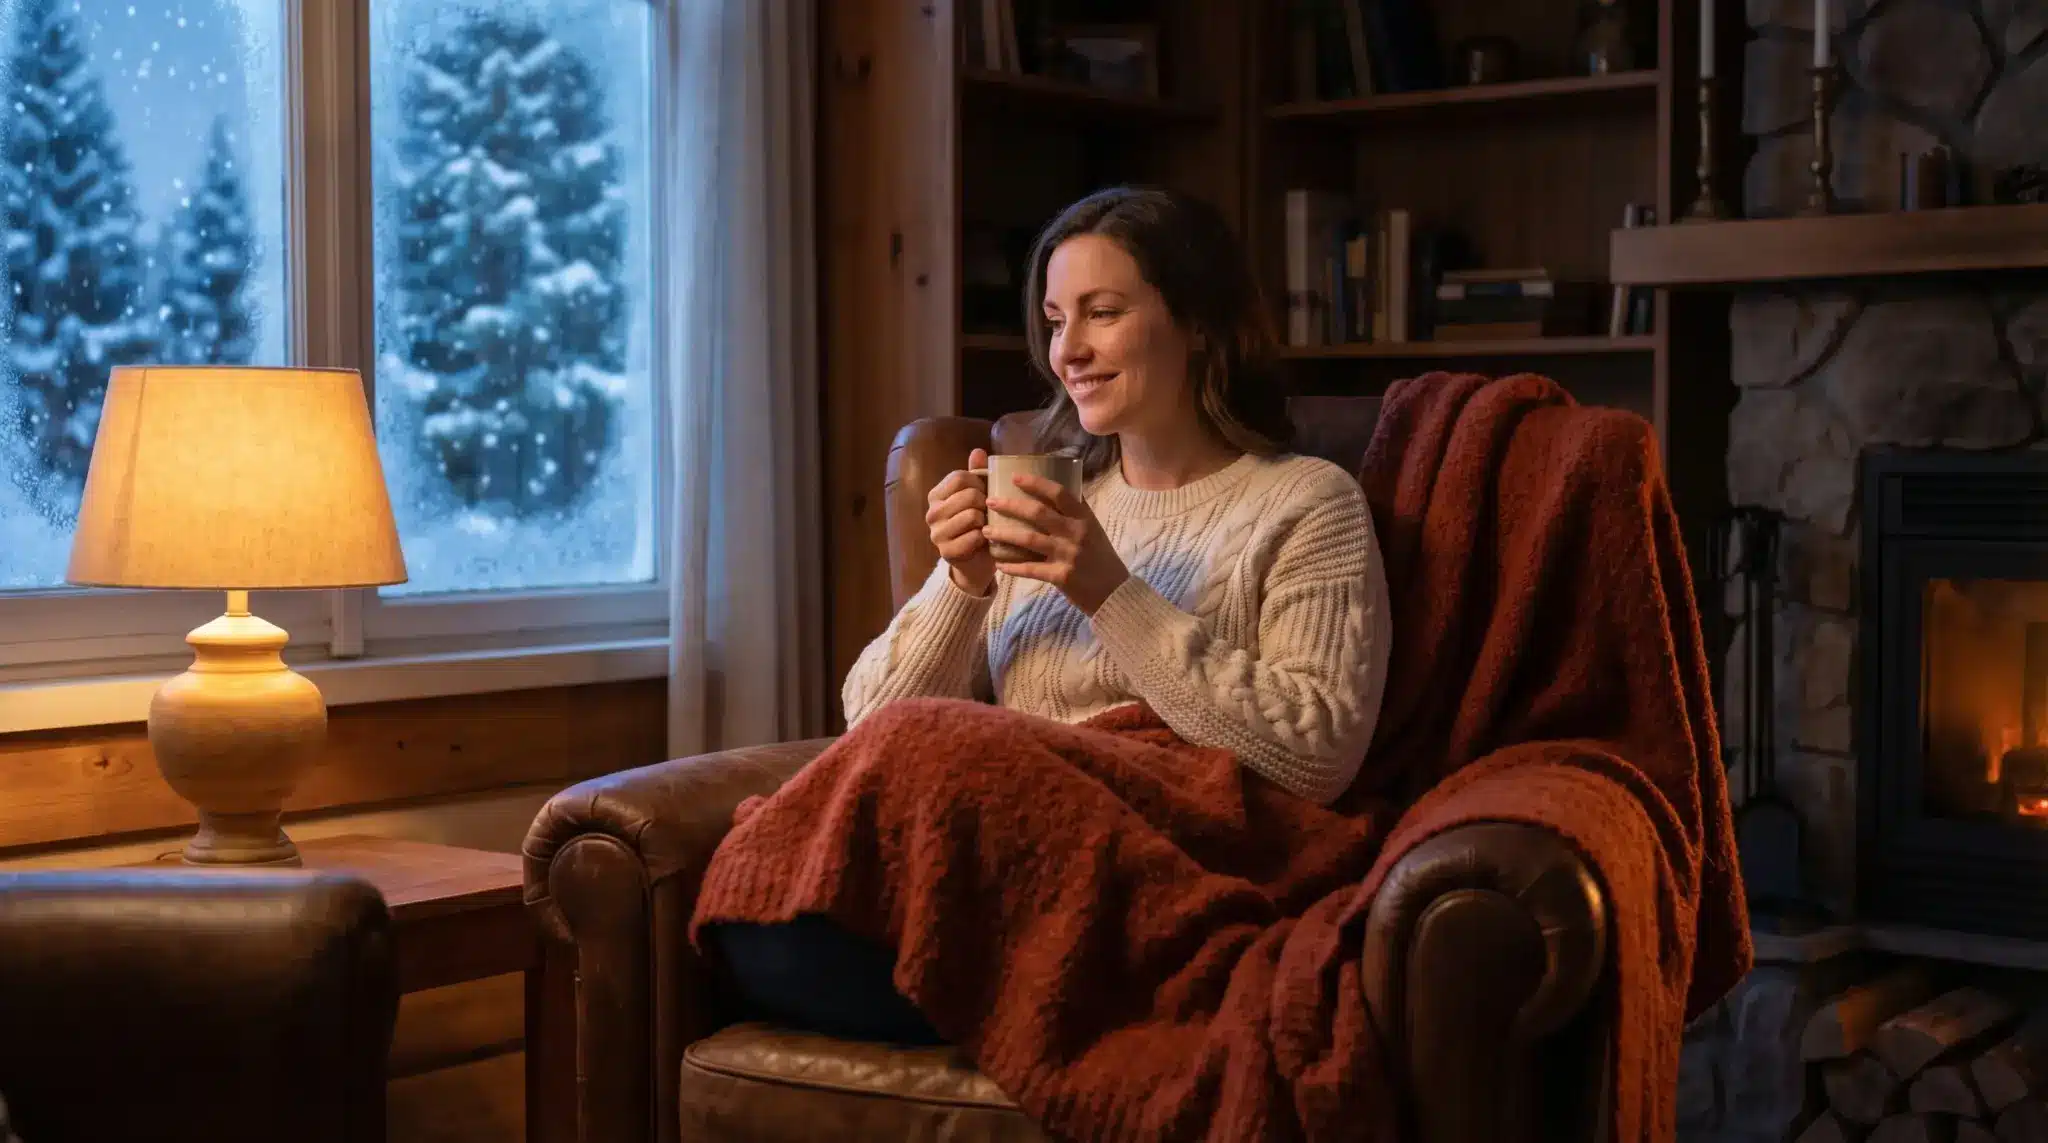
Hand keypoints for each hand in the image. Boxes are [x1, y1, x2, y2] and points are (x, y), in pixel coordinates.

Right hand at [926, 447, 995, 595]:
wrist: (975, 562)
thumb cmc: (978, 524)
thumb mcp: (978, 496)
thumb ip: (976, 473)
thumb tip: (978, 451)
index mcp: (936, 495)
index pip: (960, 477)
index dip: (979, 482)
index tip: (985, 493)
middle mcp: (931, 513)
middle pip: (968, 495)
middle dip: (986, 503)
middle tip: (988, 513)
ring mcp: (936, 533)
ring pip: (972, 515)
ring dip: (986, 521)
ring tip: (986, 526)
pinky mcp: (946, 552)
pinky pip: (974, 537)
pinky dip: (984, 538)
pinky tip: (983, 541)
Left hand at [984, 472, 1128, 614]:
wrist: (1114, 592)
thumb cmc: (1100, 557)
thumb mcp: (1093, 529)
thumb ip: (1076, 511)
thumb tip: (1057, 486)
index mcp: (1083, 518)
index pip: (1059, 493)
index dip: (1036, 483)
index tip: (1015, 477)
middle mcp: (1076, 533)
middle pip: (1038, 513)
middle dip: (1010, 505)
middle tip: (989, 501)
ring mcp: (1068, 555)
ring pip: (1029, 540)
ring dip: (1003, 534)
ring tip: (985, 531)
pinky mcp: (1062, 577)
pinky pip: (1030, 569)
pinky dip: (1012, 567)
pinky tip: (999, 565)